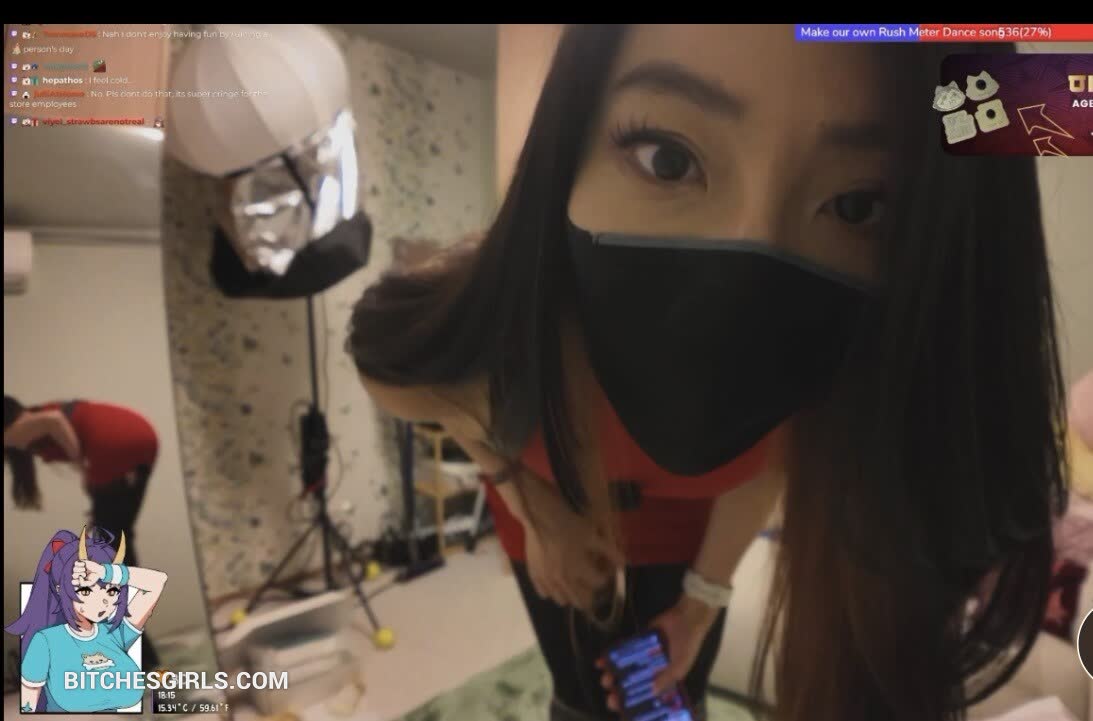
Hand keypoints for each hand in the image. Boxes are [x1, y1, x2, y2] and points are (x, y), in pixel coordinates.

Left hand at [72, 560, 104, 586]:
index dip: (77, 581)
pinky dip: (80, 564)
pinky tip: (84, 565)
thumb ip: (83, 583)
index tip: (83, 579)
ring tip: (85, 569)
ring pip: (74, 569)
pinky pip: (76, 563)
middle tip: (85, 574)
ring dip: (80, 569)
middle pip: (74, 575)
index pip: (73, 581)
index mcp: (78, 580)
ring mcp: (77, 569)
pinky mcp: (79, 563)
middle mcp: (77, 575)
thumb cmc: (94, 577)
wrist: (99, 570)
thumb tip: (79, 577)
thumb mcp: (90, 583)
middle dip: (80, 574)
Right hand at [519, 472, 623, 609]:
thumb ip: (610, 551)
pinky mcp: (534, 575)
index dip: (604, 576)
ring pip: (562, 600)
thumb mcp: (592, 535)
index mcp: (580, 569)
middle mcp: (564, 579)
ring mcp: (548, 579)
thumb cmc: (568, 524)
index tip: (603, 569)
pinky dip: (552, 591)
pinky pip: (544, 593)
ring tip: (574, 584)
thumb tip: (624, 563)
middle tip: (591, 584)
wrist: (540, 516)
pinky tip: (556, 582)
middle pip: (581, 600)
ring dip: (571, 595)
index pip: (599, 583)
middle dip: (590, 594)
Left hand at [597, 596, 718, 711]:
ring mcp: (643, 656)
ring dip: (614, 675)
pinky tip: (601, 661)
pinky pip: (622, 651)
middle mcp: (652, 670)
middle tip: (611, 694)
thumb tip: (653, 692)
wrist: (685, 619)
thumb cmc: (686, 645)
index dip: (634, 702)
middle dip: (621, 690)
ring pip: (625, 669)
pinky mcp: (637, 642)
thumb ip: (666, 679)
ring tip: (605, 678)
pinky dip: (612, 656)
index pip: (646, 695)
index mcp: (663, 679)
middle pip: (633, 684)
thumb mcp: (680, 665)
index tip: (622, 706)